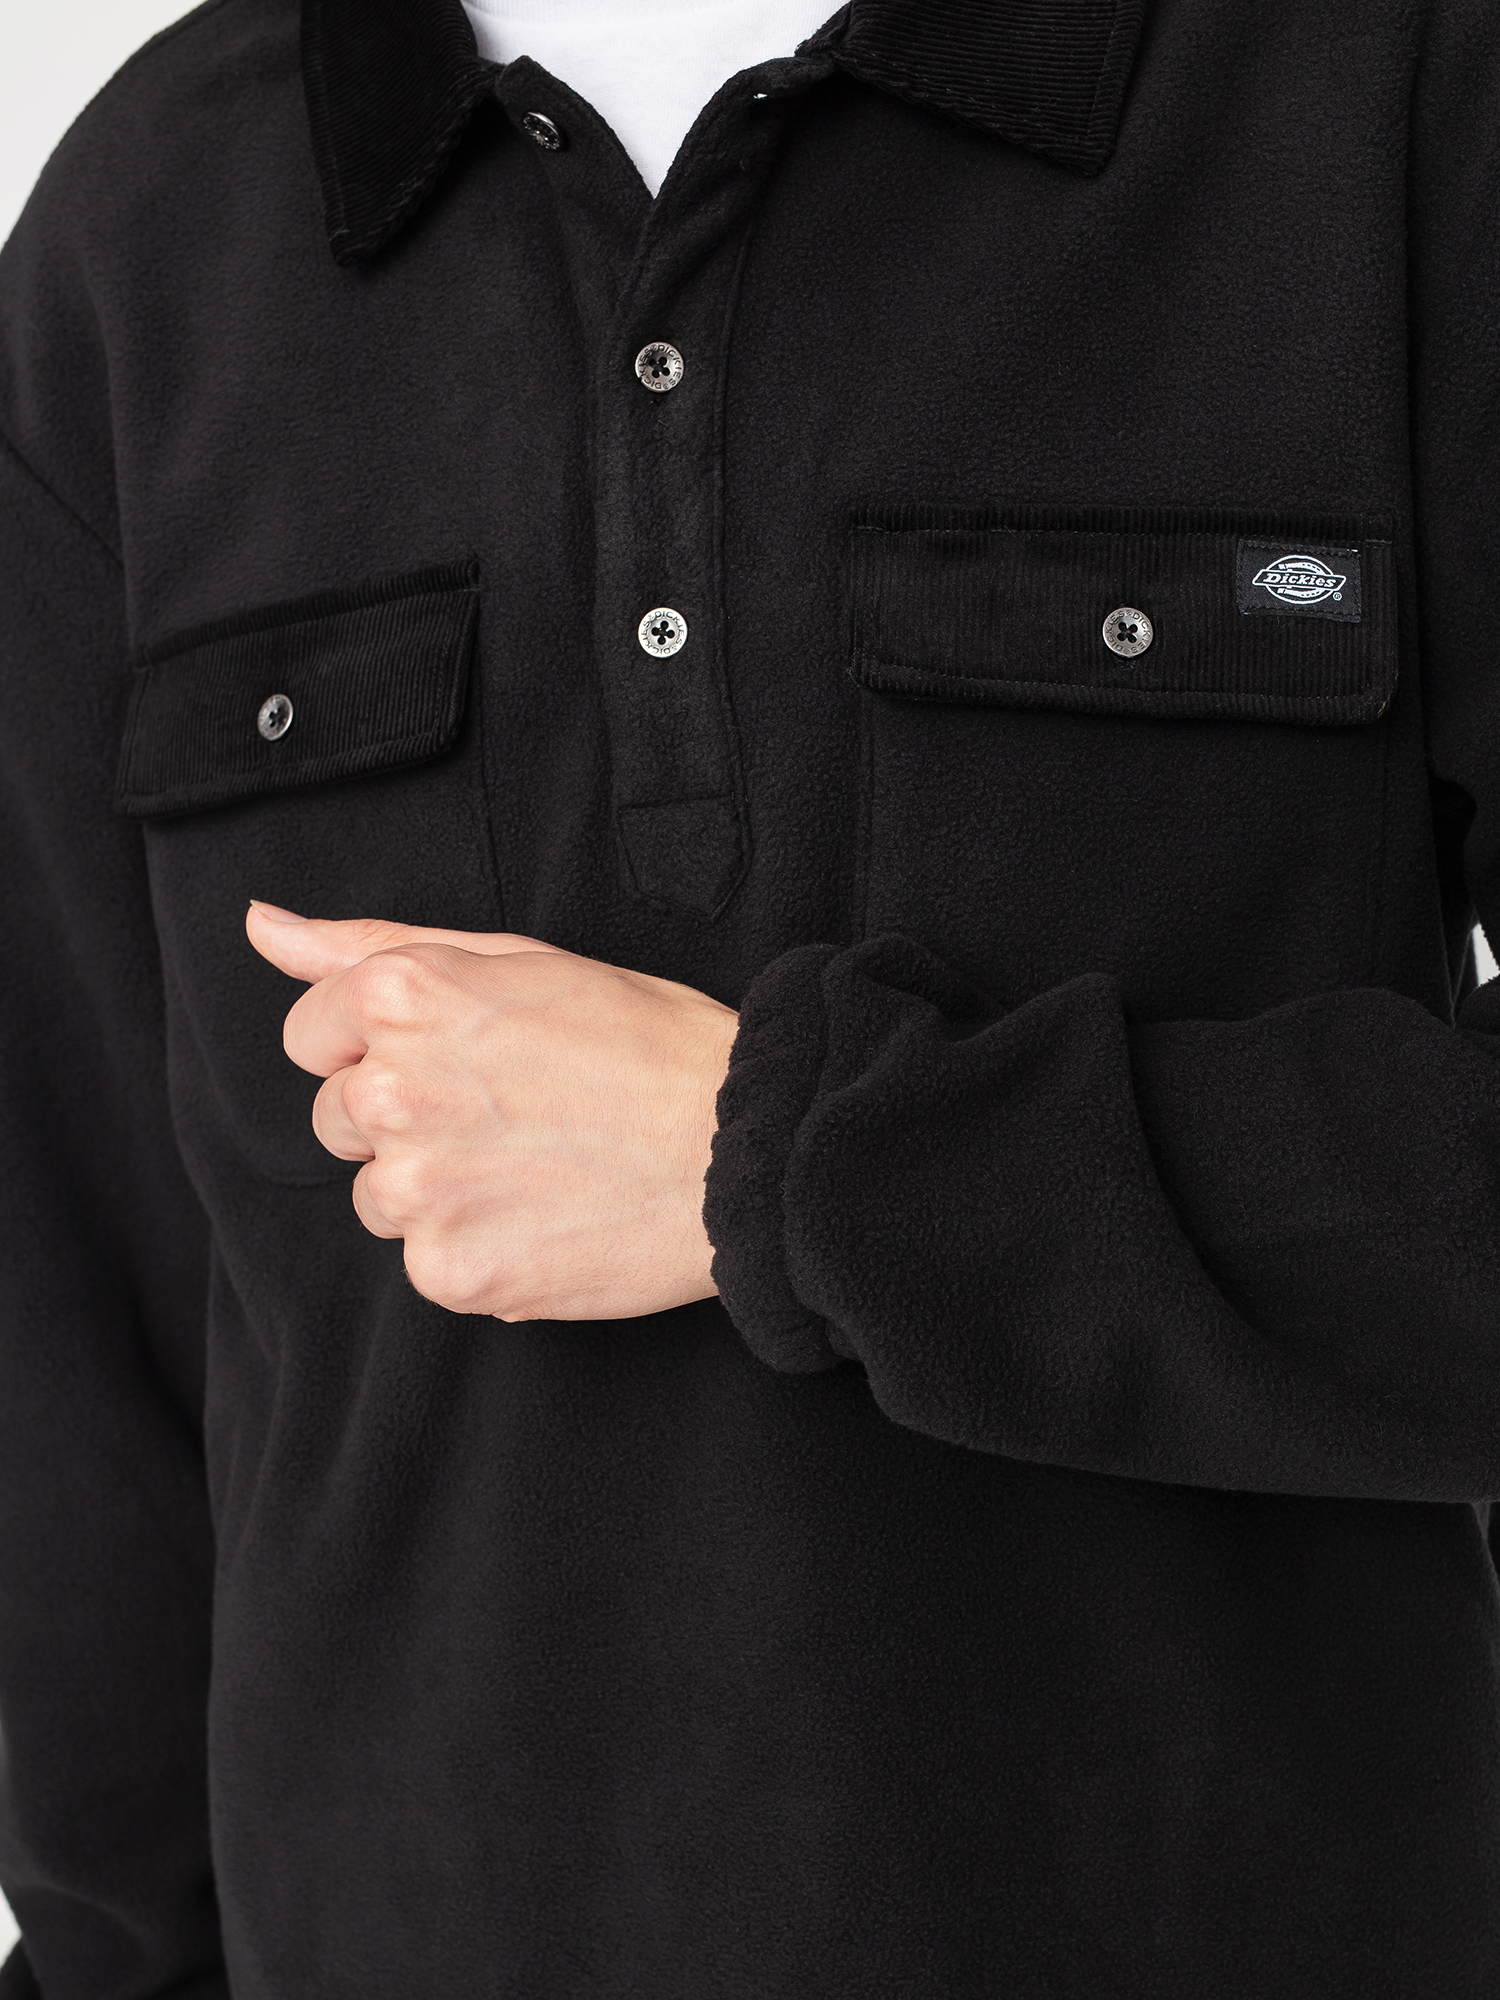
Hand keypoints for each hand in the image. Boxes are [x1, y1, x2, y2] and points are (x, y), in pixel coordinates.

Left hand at [245, 903, 738, 1321]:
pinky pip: (426, 1261)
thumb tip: (266, 926)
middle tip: (512, 1111)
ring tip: (536, 1164)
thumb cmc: (649, 1044)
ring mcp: (416, 1189)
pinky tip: (545, 1214)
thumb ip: (373, 944)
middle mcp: (393, 1089)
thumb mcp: (517, 958)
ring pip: (376, 1197)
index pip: (312, 1035)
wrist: (743, 1150)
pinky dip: (476, 1247)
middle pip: (338, 1119)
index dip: (383, 1045)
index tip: (457, 1057)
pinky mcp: (450, 1270)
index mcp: (404, 996)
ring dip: (436, 1188)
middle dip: (405, 1118)